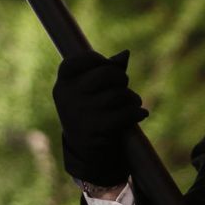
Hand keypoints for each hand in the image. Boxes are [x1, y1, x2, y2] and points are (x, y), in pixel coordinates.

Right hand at [53, 49, 146, 186]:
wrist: (83, 150)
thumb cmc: (90, 110)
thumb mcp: (90, 88)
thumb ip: (106, 68)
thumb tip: (125, 54)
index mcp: (63, 82)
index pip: (82, 59)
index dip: (100, 60)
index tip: (108, 67)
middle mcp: (68, 96)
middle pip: (106, 74)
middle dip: (121, 78)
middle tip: (124, 85)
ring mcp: (80, 113)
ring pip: (118, 95)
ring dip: (132, 98)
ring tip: (134, 102)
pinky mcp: (94, 130)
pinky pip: (124, 114)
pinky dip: (136, 112)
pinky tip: (141, 113)